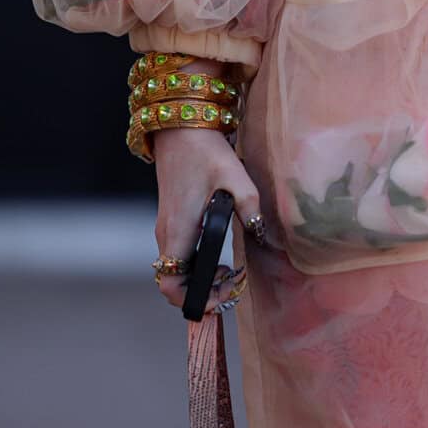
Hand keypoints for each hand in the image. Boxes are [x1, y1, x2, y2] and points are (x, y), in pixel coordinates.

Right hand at [153, 127, 263, 311]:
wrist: (181, 128)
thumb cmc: (205, 152)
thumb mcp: (237, 179)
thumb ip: (251, 211)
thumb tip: (262, 236)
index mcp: (178, 230)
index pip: (170, 283)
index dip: (194, 299)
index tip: (224, 290)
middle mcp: (166, 234)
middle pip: (172, 283)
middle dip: (203, 293)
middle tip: (233, 283)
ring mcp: (165, 229)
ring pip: (175, 271)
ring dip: (201, 280)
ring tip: (230, 273)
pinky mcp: (170, 222)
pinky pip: (178, 257)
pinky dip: (196, 267)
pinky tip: (220, 258)